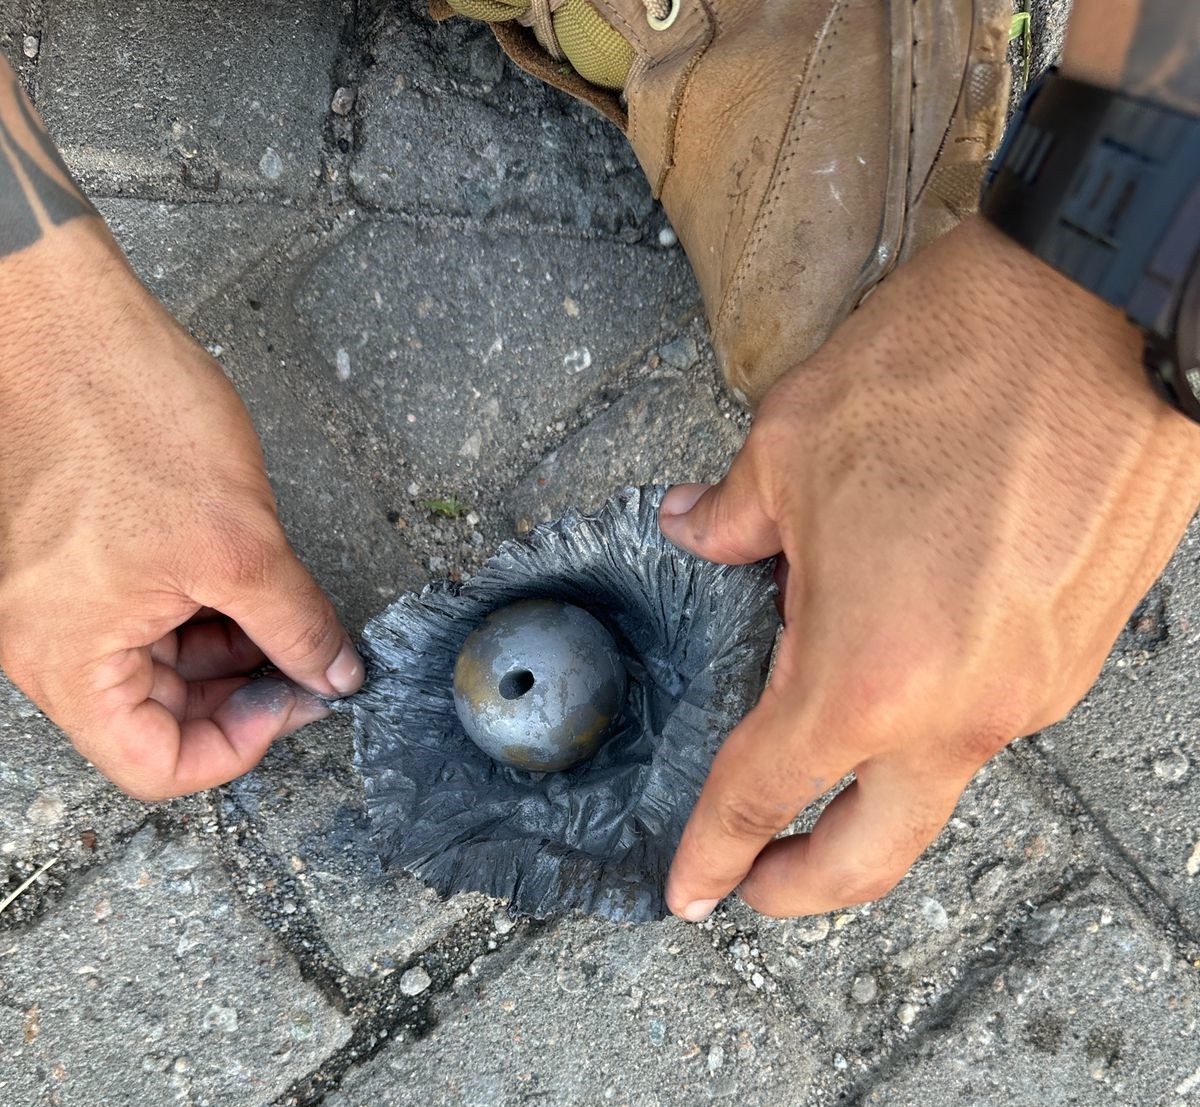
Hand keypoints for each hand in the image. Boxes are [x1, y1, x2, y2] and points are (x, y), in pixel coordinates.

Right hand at [0, 221, 362, 800]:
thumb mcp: (240, 540)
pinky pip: (142, 613)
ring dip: (227, 646)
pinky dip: (199, 608)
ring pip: (157, 663)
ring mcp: (57, 600)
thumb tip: (335, 674)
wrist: (59, 316)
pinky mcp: (74, 559)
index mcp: (68, 658)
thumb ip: (296, 624)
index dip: (242, 744)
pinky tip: (245, 574)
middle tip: (307, 651)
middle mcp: (48, 642)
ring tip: (280, 602)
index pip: (156, 765)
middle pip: (159, 714)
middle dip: (242, 687)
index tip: (298, 697)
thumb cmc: (124, 412)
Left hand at [660, 216, 1199, 919]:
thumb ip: (728, 519)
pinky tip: (894, 664)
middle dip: (801, 885)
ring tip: (812, 742)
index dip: (716, 848)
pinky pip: (983, 719)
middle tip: (754, 880)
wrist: (1098, 309)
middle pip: (872, 854)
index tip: (692, 887)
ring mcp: (1033, 689)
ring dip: (866, 788)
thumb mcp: (789, 447)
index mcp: (866, 675)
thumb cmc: (946, 371)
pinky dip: (925, 719)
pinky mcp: (1078, 652)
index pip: (765, 792)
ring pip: (933, 784)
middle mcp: (959, 710)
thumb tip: (693, 530)